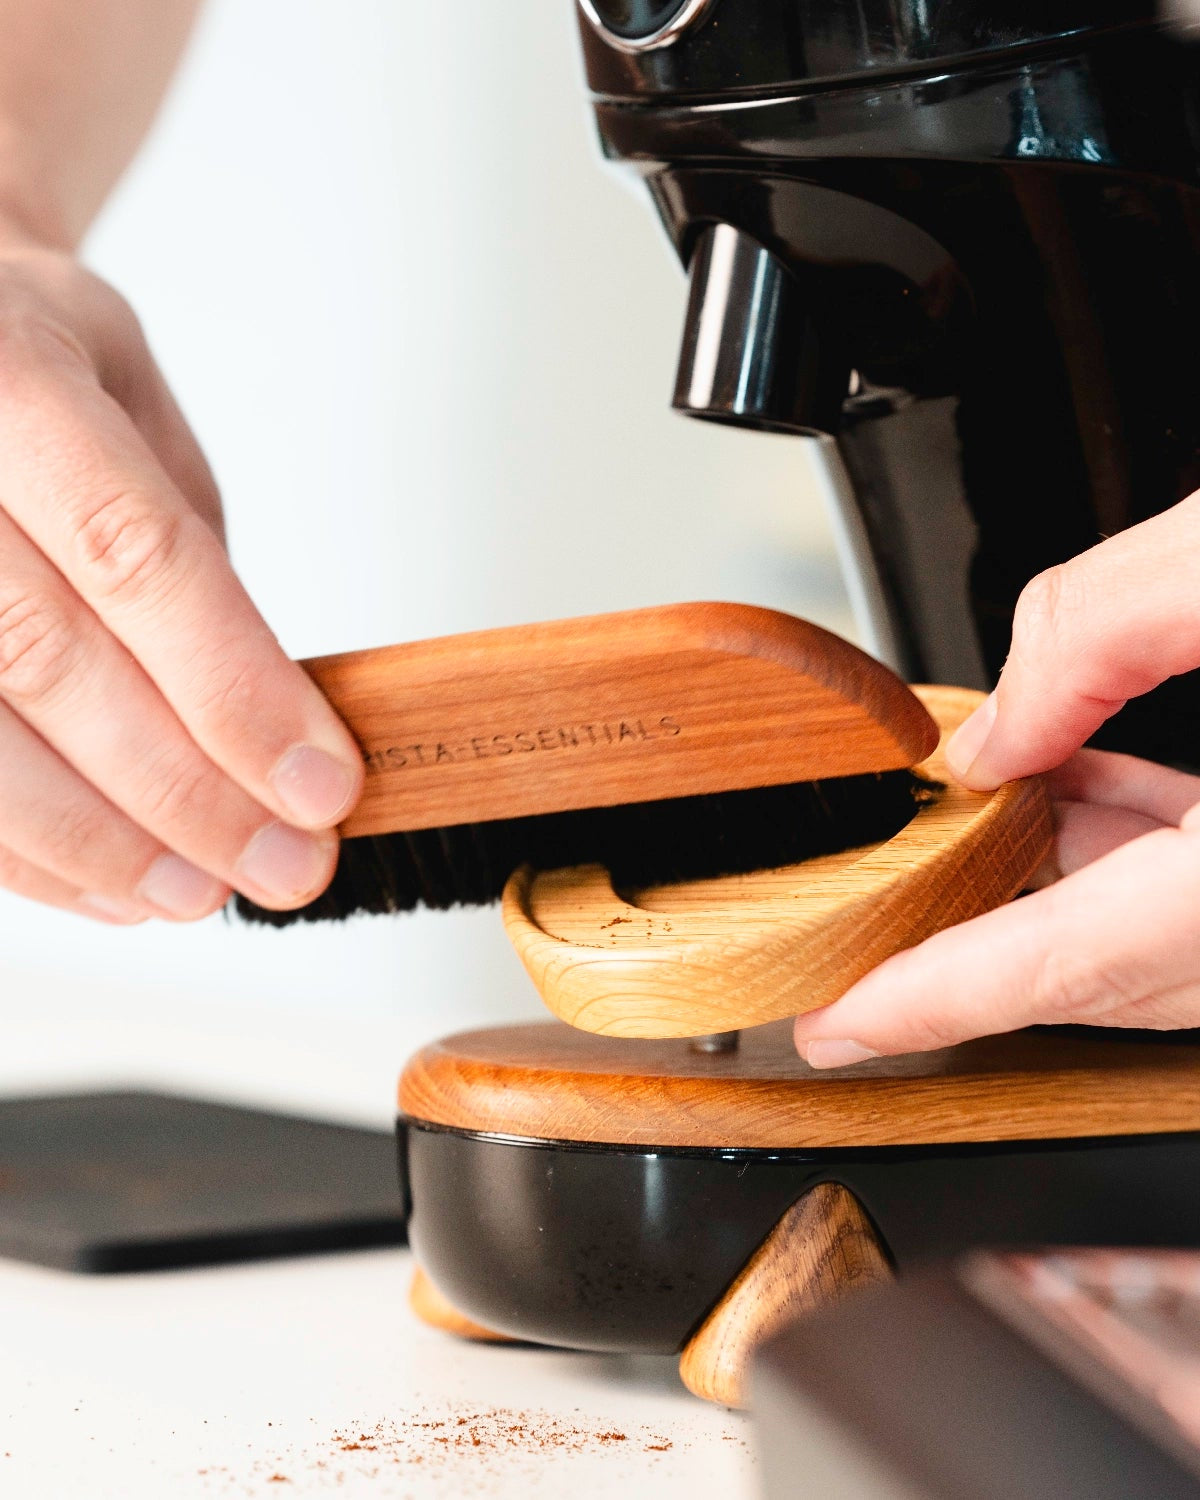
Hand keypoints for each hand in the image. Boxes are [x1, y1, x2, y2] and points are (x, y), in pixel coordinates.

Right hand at [0, 227, 362, 923]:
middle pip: (47, 658)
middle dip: (183, 791)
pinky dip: (26, 852)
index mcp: (9, 373)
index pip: (135, 555)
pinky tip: (110, 886)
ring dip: (98, 842)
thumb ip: (179, 548)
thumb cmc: (32, 368)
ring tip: (201, 894)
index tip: (322, 789)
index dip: (235, 688)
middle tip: (284, 866)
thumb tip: (265, 724)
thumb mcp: (131, 406)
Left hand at [794, 494, 1199, 1066]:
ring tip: (964, 822)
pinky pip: (1185, 893)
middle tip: (863, 928)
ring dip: (1046, 881)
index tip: (832, 1025)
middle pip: (1089, 971)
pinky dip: (1122, 847)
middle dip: (968, 940)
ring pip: (1139, 940)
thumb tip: (998, 729)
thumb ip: (1099, 633)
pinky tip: (1079, 782)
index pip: (1052, 968)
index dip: (923, 1001)